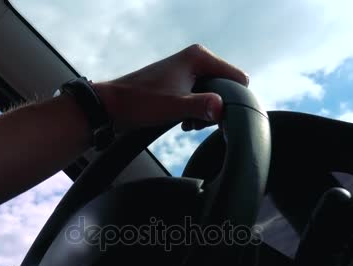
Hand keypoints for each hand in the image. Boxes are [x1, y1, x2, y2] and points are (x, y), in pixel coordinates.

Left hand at [93, 44, 248, 130]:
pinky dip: (196, 112)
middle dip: (216, 108)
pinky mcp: (181, 83)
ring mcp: (188, 71)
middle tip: (196, 120)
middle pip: (226, 88)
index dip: (232, 100)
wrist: (113, 107)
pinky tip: (182, 121)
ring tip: (187, 122)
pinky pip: (201, 98)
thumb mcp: (175, 106)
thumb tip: (221, 109)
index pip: (238, 78)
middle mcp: (196, 59)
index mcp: (199, 57)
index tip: (214, 115)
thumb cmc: (140, 103)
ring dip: (205, 113)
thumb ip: (202, 106)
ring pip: (214, 96)